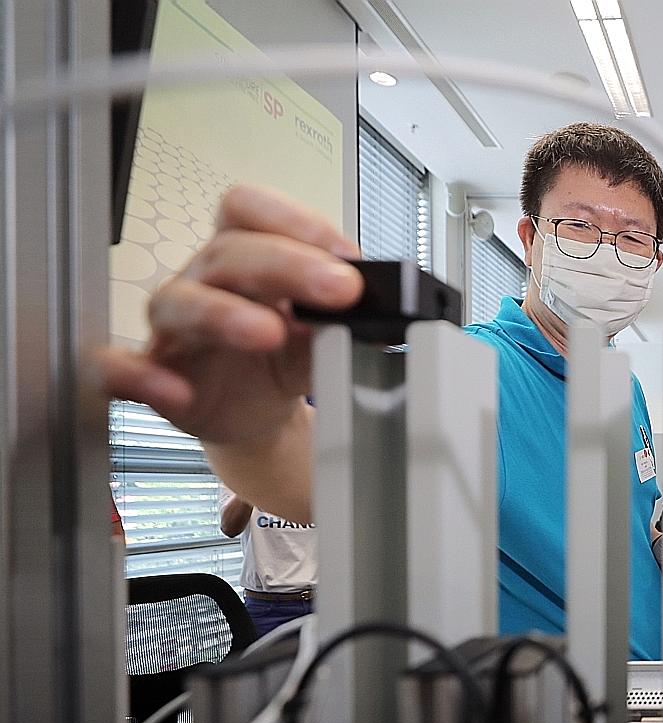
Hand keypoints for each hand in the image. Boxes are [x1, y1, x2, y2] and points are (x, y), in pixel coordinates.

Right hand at [98, 185, 362, 446]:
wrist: (257, 411)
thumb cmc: (281, 357)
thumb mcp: (322, 336)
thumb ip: (342, 321)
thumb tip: (380, 312)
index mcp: (246, 256)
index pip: (249, 208)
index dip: (296, 222)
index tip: (349, 256)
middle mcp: (205, 280)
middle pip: (229, 251)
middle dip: (288, 265)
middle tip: (342, 290)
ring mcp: (174, 326)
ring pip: (178, 301)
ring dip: (224, 313)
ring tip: (270, 333)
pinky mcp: (154, 374)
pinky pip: (119, 367)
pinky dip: (139, 376)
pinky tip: (174, 390)